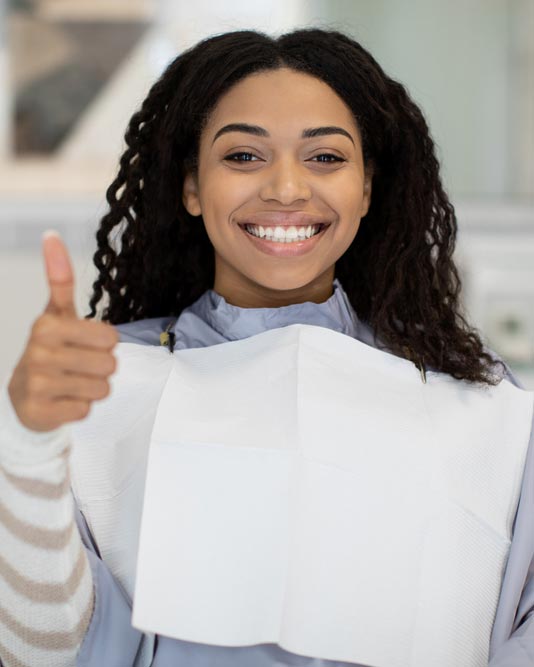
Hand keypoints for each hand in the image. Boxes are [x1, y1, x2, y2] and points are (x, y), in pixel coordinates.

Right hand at [7, 231, 118, 431]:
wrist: (23, 396)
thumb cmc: (51, 349)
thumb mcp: (55, 313)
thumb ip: (58, 278)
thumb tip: (52, 234)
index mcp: (47, 325)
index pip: (110, 337)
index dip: (104, 344)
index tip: (84, 343)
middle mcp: (39, 352)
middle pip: (109, 364)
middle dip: (101, 368)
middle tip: (79, 367)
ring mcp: (37, 384)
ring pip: (102, 389)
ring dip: (93, 389)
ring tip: (72, 383)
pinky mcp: (41, 412)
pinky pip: (86, 410)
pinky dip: (80, 408)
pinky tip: (63, 400)